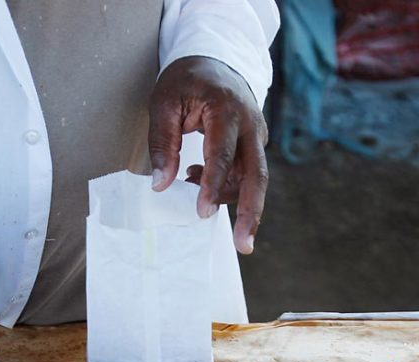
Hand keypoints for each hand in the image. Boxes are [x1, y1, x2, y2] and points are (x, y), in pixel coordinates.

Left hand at [148, 56, 268, 254]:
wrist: (216, 59)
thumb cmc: (186, 80)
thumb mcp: (164, 103)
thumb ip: (162, 144)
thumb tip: (160, 185)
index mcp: (227, 109)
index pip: (223, 155)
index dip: (212, 186)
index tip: (201, 213)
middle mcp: (251, 125)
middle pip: (256, 176)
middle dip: (251, 214)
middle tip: (243, 245)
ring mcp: (258, 136)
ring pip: (252, 180)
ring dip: (225, 197)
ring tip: (192, 190)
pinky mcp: (256, 145)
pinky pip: (246, 175)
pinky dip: (224, 186)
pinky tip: (197, 177)